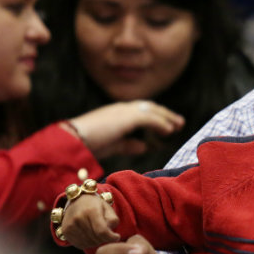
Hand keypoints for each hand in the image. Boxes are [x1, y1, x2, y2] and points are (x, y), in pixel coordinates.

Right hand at [60, 193, 119, 248]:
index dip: (111, 237)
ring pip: (89, 243)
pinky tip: (90, 236)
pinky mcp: (65, 231)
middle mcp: (78, 218)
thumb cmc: (95, 205)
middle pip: (96, 238)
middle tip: (107, 233)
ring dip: (97, 242)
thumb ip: (113, 220)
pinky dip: (88, 243)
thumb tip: (111, 234)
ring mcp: (70, 225)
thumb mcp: (108, 208)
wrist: (77, 200)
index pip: (102, 231)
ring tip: (98, 233)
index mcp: (91, 211)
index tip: (117, 237)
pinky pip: (80, 245)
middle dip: (105, 239)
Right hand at [67, 100, 184, 158]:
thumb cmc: (88, 144)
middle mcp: (122, 108)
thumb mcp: (113, 145)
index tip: (169, 125)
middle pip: (150, 107)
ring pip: (152, 110)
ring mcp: (124, 111)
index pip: (141, 111)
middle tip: (179, 122)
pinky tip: (169, 130)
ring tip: (178, 126)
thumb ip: (129, 144)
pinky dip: (161, 124)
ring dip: (166, 118)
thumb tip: (144, 146)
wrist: (74, 140)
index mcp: (117, 113)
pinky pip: (149, 118)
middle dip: (165, 114)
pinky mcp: (127, 117)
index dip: (157, 117)